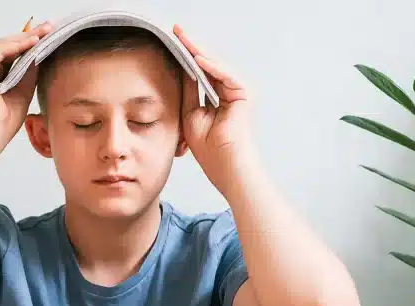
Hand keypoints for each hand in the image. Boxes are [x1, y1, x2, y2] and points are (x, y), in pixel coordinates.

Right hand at [0, 21, 51, 159]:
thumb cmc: (3, 121)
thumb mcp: (23, 90)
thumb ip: (28, 71)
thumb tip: (39, 54)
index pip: (11, 53)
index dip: (29, 43)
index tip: (47, 36)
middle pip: (8, 45)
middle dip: (30, 36)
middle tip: (49, 27)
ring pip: (4, 45)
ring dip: (26, 37)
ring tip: (45, 31)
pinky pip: (0, 50)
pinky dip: (18, 45)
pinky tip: (33, 41)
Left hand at [173, 25, 253, 172]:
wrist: (224, 165)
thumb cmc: (209, 148)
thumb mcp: (190, 113)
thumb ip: (188, 91)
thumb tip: (180, 69)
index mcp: (215, 97)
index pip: (198, 71)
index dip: (185, 57)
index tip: (171, 41)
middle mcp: (228, 91)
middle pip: (207, 64)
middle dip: (191, 47)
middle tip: (176, 30)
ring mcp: (237, 92)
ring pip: (215, 66)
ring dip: (198, 52)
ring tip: (183, 38)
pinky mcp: (244, 94)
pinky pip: (226, 75)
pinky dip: (212, 67)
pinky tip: (197, 58)